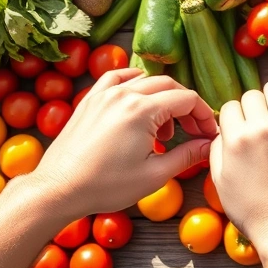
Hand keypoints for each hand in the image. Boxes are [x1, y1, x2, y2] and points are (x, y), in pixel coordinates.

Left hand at [29, 69, 217, 218]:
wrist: (59, 189)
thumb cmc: (106, 186)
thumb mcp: (154, 175)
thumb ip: (187, 156)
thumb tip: (208, 146)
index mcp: (143, 110)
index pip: (187, 99)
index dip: (204, 115)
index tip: (208, 134)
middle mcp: (124, 94)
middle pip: (169, 85)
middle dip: (187, 106)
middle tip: (194, 131)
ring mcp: (104, 94)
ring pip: (144, 80)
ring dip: (163, 98)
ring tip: (164, 129)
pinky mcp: (90, 100)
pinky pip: (116, 78)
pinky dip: (134, 82)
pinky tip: (139, 97)